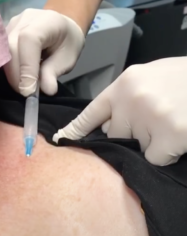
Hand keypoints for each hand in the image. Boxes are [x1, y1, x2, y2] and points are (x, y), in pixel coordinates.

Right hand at [4, 9, 84, 95]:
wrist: (62, 27)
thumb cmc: (67, 43)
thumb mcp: (68, 59)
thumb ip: (54, 72)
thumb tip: (46, 90)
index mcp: (46, 21)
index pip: (29, 40)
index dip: (26, 66)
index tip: (28, 91)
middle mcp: (25, 19)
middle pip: (11, 46)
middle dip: (16, 74)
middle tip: (25, 93)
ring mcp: (11, 24)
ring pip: (3, 51)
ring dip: (11, 73)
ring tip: (24, 86)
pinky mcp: (4, 33)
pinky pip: (1, 53)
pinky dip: (8, 69)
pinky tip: (18, 78)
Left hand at [53, 57, 186, 165]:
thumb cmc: (185, 79)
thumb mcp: (152, 77)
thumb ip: (129, 96)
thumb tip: (111, 122)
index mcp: (126, 82)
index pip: (93, 111)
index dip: (77, 128)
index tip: (60, 140)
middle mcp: (132, 99)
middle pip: (115, 134)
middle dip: (132, 133)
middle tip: (158, 116)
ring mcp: (150, 118)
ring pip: (137, 147)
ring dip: (153, 142)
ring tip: (173, 120)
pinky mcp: (168, 136)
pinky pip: (155, 159)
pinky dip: (166, 153)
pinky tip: (180, 134)